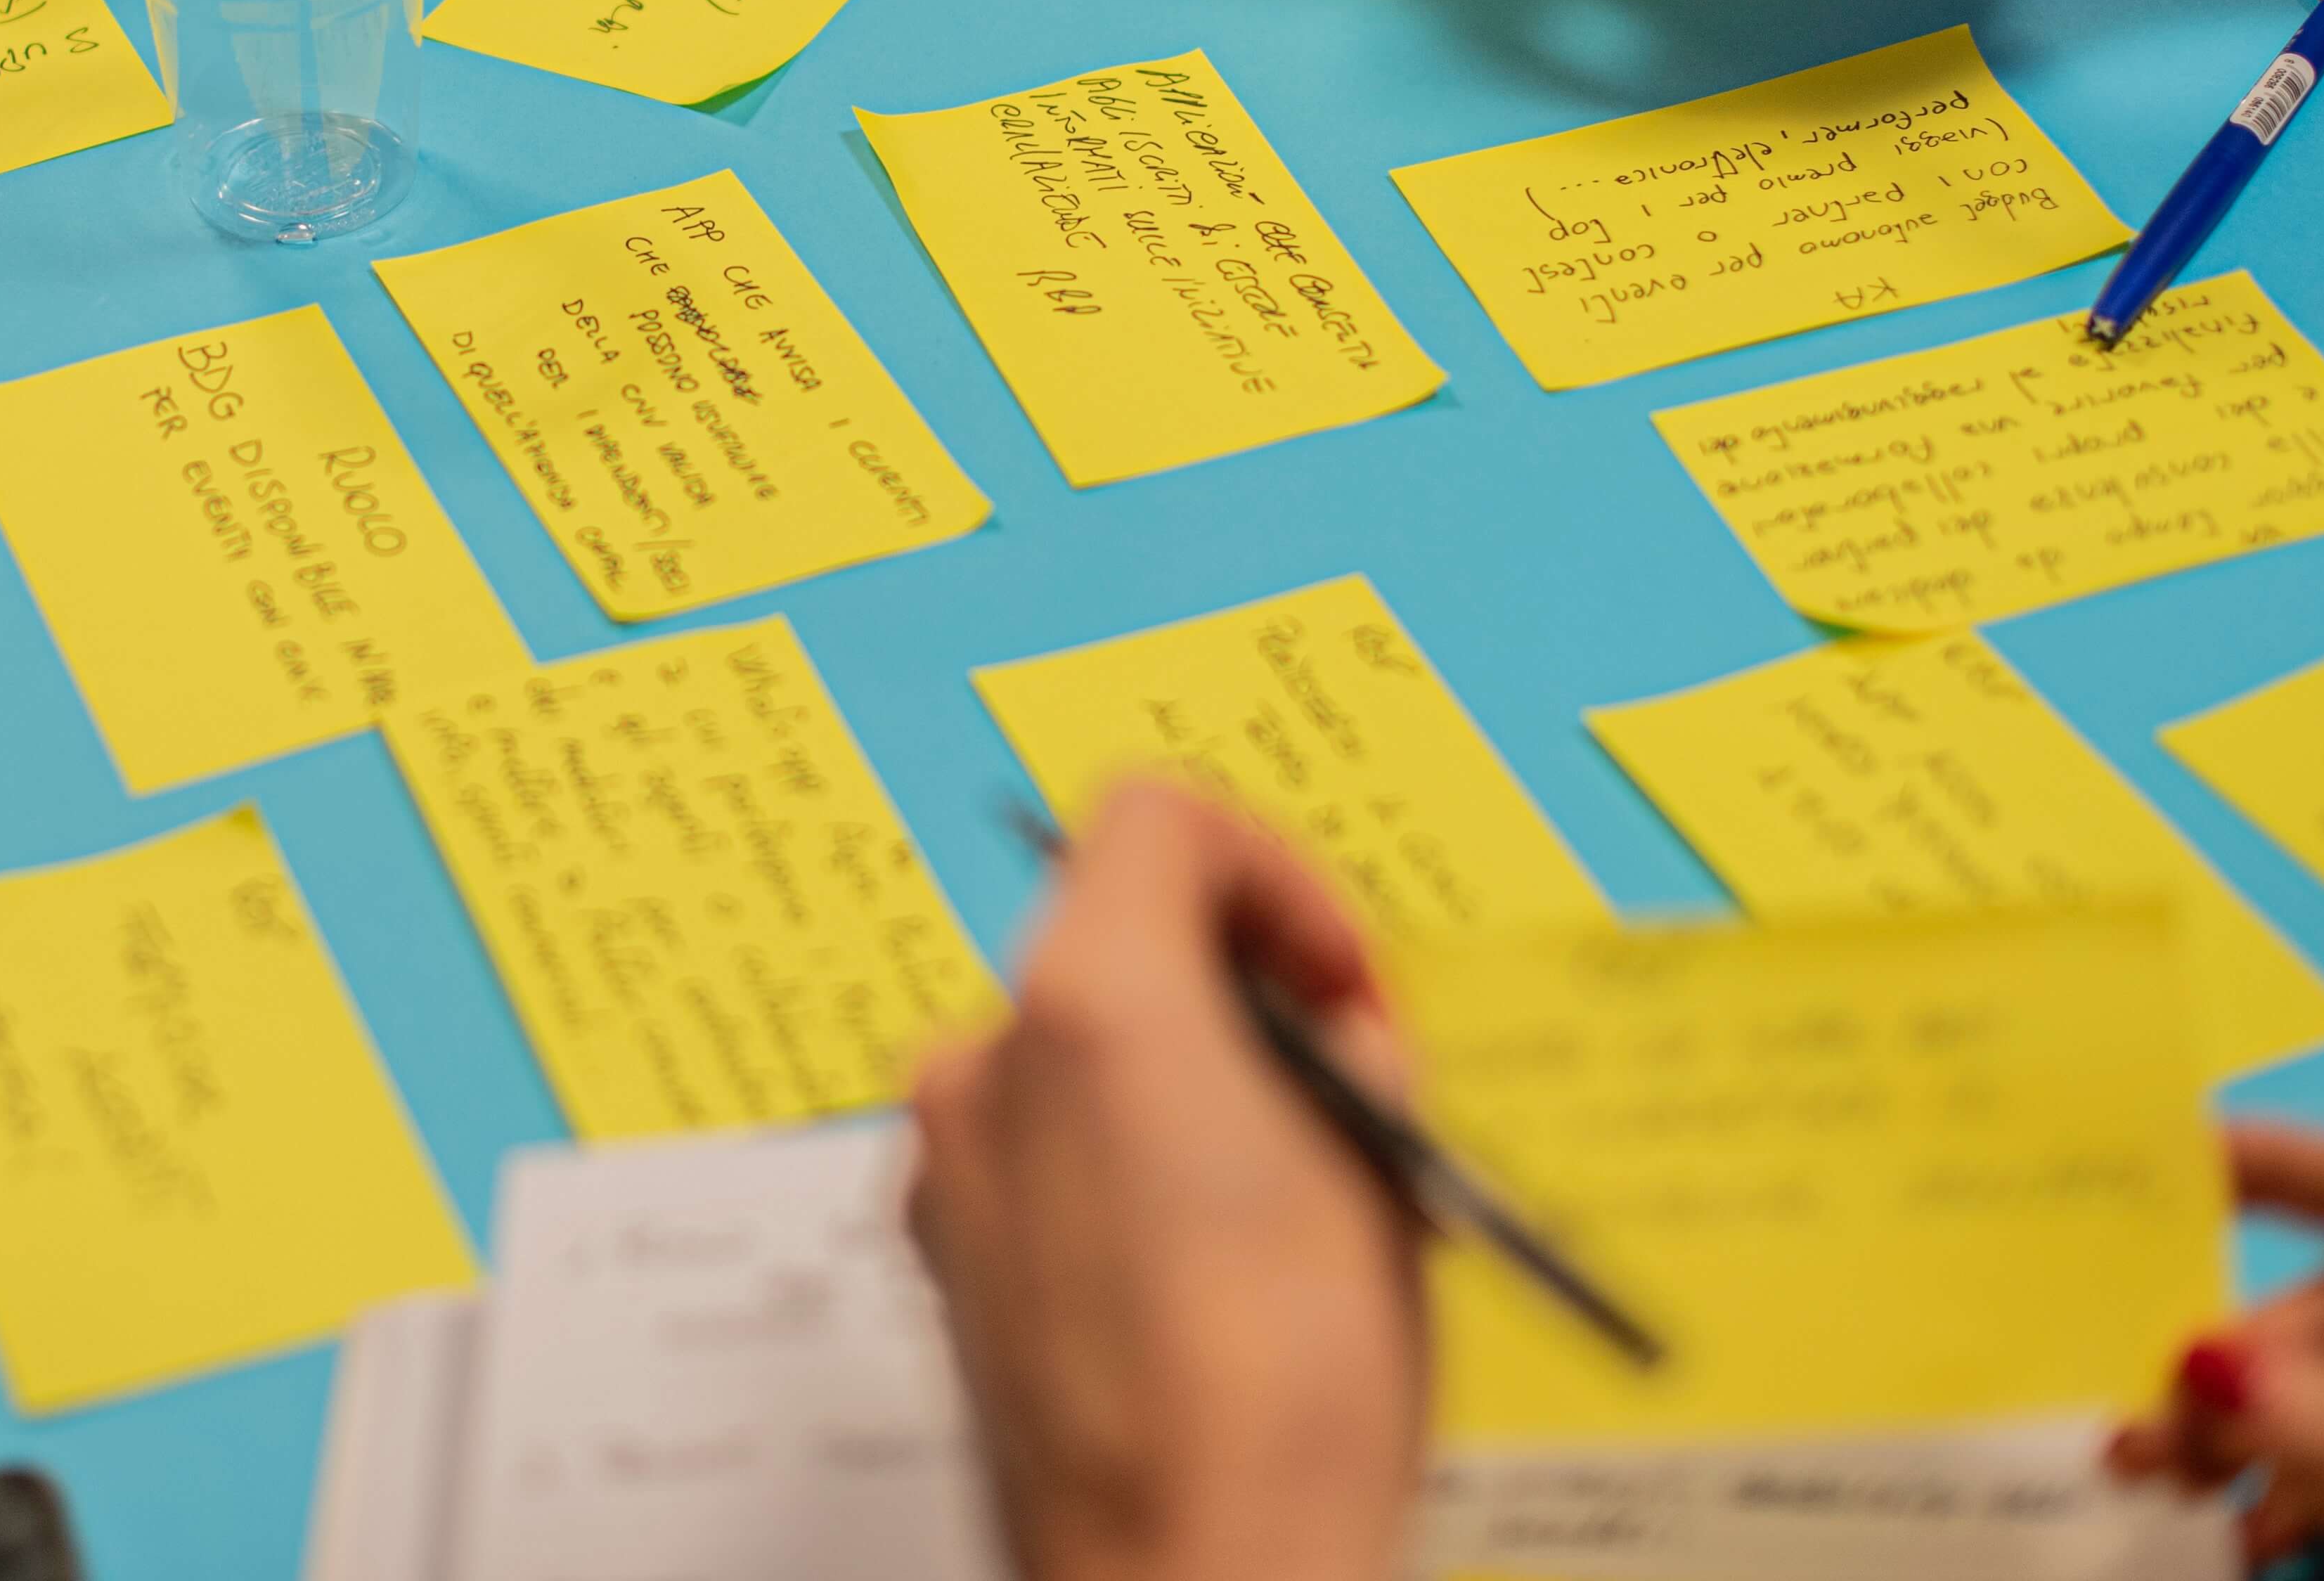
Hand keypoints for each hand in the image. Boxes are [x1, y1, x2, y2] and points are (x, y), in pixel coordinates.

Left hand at [907, 784, 1426, 1580]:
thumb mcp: (1379, 1167)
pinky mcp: (943, 1262)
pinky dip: (1122, 1169)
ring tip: (1295, 1197)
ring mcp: (949, 1166)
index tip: (1340, 974)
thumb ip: (1345, 1045)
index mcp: (1093, 1000)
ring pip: (1078, 1056)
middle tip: (1345, 1084)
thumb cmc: (1289, 1393)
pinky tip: (1213, 1268)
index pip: (1158, 819)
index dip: (1276, 874)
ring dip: (1183, 1086)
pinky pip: (1039, 1156)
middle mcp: (987, 1064)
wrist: (1194, 1578)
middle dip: (1238, 992)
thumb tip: (1328, 1021)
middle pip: (1114, 942)